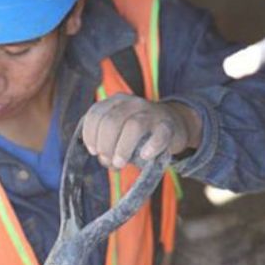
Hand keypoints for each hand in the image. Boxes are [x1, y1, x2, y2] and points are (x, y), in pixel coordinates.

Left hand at [82, 94, 201, 169]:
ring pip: (133, 126)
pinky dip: (151, 147)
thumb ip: (108, 143)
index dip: (90, 135)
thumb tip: (105, 160)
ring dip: (122, 148)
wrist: (174, 125)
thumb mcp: (120, 130)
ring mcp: (151, 112)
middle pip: (111, 121)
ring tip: (120, 163)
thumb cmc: (140, 133)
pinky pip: (159, 135)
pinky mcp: (168, 125)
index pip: (96, 114)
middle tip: (108, 161)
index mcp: (116, 101)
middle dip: (105, 145)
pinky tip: (145, 156)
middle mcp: (133, 103)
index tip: (94, 151)